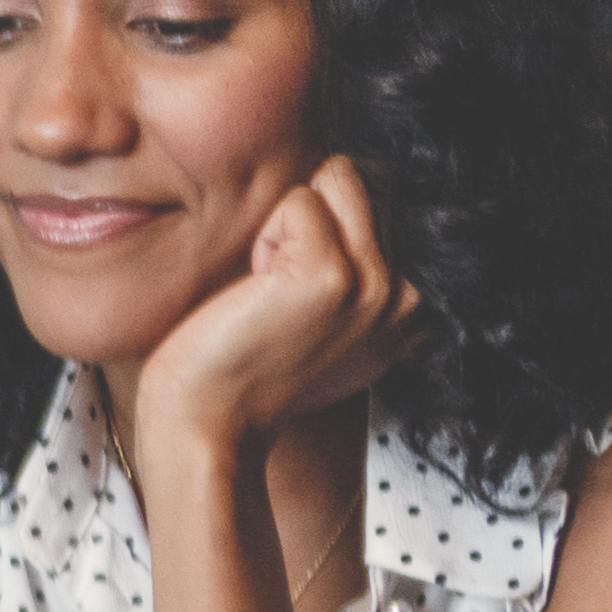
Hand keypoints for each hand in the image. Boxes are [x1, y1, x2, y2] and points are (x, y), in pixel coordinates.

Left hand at [141, 156, 425, 467]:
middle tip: (273, 292)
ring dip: (285, 225)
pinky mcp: (332, 274)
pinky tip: (254, 295)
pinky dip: (264, 236)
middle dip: (307, 219)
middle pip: (364, 181)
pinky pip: (297, 200)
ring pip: (337, 179)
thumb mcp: (316, 326)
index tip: (289, 302)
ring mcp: (376, 283)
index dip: (319, 229)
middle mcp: (405, 296)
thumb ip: (346, 273)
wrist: (206, 431)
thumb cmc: (236, 376)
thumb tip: (335, 193)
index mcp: (406, 310)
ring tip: (266, 292)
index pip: (381, 202)